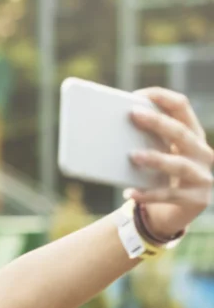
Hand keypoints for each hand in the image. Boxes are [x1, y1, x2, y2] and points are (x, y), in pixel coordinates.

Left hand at [127, 87, 213, 236]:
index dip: (161, 98)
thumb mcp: (155, 154)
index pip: (181, 106)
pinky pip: (169, 196)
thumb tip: (104, 125)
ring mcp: (203, 176)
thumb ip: (142, 139)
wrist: (172, 212)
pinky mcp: (196, 199)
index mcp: (191, 133)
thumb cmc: (158, 175)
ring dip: (156, 158)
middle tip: (133, 115)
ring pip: (179, 164)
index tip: (137, 95)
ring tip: (132, 155)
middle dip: (158, 122)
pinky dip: (148, 194)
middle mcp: (202, 152)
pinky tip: (129, 193)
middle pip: (181, 132)